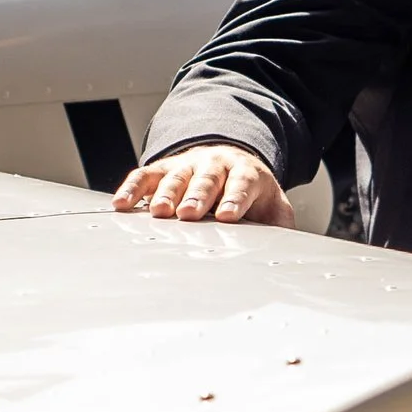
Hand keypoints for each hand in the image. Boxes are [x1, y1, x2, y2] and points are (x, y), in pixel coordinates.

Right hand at [113, 144, 294, 224]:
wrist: (231, 162)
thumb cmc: (251, 195)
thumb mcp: (272, 207)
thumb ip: (280, 225)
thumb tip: (290, 249)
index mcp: (247, 173)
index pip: (242, 184)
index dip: (235, 199)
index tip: (227, 216)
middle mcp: (216, 165)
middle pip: (206, 179)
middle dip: (197, 196)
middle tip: (189, 213)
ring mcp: (188, 165)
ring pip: (176, 177)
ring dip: (167, 194)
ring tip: (159, 212)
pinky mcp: (164, 169)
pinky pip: (146, 176)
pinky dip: (132, 188)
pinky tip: (122, 204)